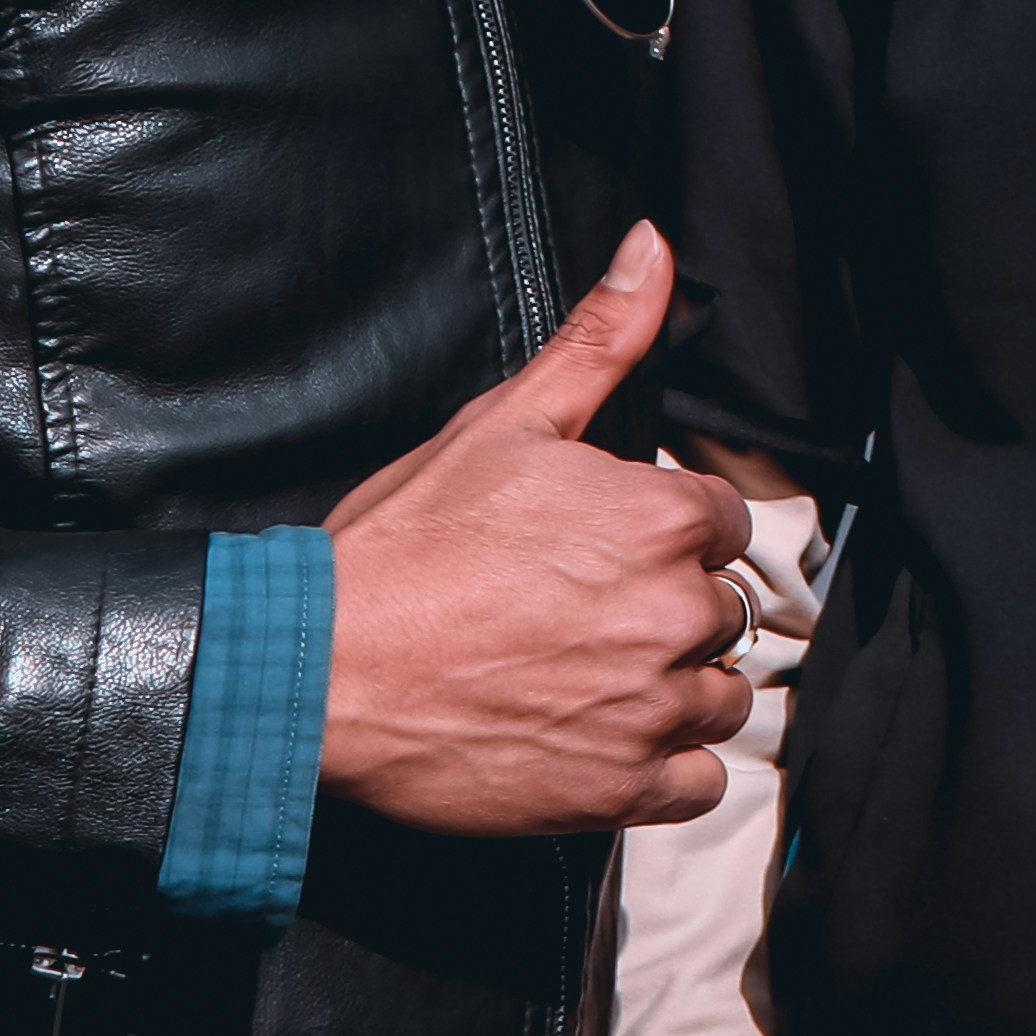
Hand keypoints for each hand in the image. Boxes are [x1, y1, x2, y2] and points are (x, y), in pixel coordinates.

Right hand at [321, 222, 759, 834]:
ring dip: (672, 691)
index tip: (596, 554)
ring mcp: (650, 708)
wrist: (314, 674)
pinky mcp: (618, 789)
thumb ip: (599, 339)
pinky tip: (602, 743)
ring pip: (720, 697)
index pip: (718, 522)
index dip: (660, 533)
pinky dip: (664, 770)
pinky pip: (699, 784)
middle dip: (663, 611)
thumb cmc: (402, 550)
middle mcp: (674, 613)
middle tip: (575, 619)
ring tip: (585, 681)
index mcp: (661, 519)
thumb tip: (653, 246)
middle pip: (720, 610)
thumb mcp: (502, 425)